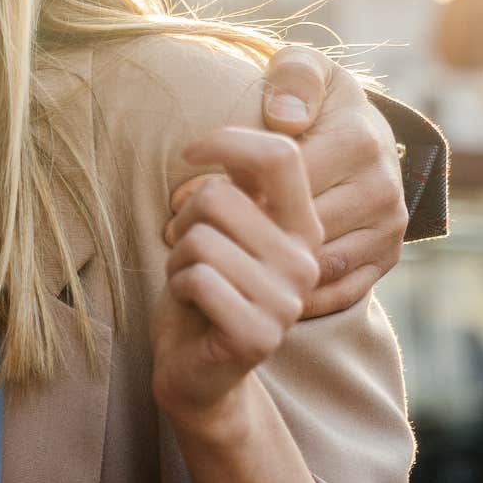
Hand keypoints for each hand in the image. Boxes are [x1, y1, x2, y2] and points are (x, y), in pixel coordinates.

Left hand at [153, 127, 324, 430]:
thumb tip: (269, 116)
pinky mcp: (260, 333)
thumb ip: (238, 174)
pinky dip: (177, 287)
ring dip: (178, 258)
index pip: (279, 155)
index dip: (225, 141)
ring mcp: (288, 298)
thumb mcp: (220, 219)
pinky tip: (193, 306)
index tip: (188, 154)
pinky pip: (197, 279)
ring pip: (201, 238)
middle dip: (184, 219)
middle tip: (191, 250)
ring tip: (194, 279)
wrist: (196, 365)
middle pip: (219, 196)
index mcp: (302, 222)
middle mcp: (306, 257)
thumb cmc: (203, 280)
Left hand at [169, 44, 406, 316]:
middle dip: (235, 225)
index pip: (283, 172)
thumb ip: (293, 78)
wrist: (364, 138)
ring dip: (257, 264)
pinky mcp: (385, 261)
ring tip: (208, 248)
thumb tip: (284, 119)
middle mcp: (382, 190)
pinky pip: (336, 294)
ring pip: (312, 265)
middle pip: (295, 224)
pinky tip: (247, 277)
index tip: (187, 175)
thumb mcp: (305, 69)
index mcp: (359, 141)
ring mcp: (388, 230)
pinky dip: (292, 294)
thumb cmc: (316, 101)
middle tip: (182, 221)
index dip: (228, 177)